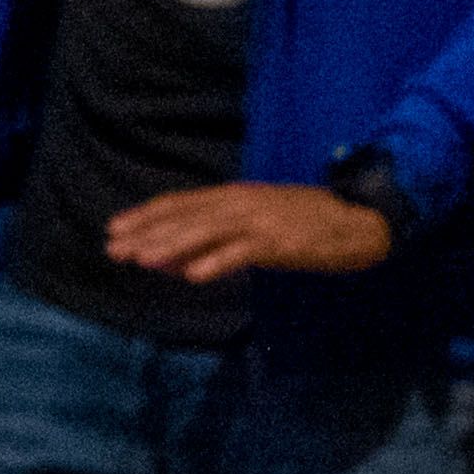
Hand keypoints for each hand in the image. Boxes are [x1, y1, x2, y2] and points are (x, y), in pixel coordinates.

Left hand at [105, 182, 396, 283]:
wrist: (360, 221)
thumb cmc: (311, 227)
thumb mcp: (261, 229)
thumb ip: (221, 243)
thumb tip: (180, 264)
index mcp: (235, 197)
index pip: (179, 203)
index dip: (145, 216)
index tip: (114, 229)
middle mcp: (241, 203)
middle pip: (183, 217)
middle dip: (145, 233)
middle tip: (113, 249)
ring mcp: (260, 221)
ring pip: (205, 232)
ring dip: (170, 247)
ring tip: (141, 260)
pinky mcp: (280, 241)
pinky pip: (242, 253)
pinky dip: (217, 262)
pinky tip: (195, 276)